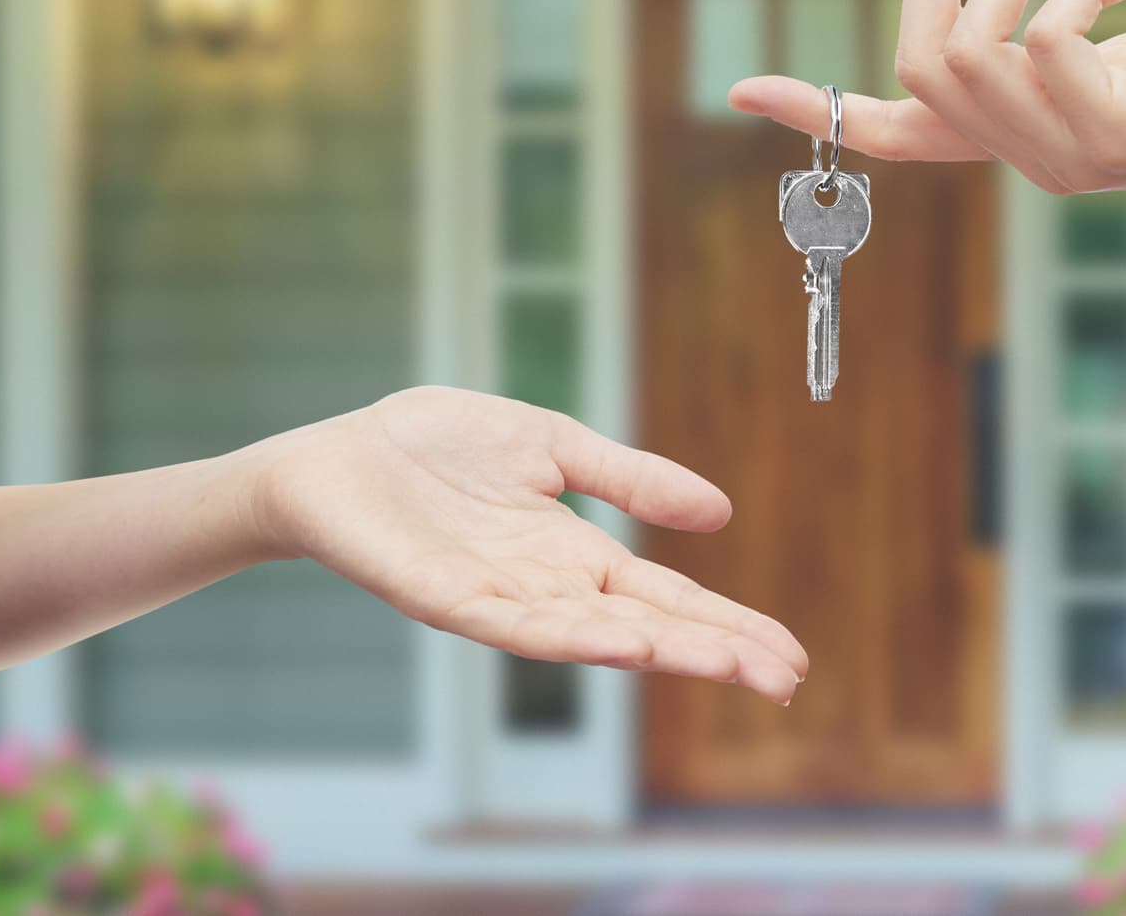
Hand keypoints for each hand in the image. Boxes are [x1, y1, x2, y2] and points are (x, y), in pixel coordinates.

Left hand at [239, 386, 807, 703]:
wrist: (336, 456)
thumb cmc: (436, 448)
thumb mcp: (554, 446)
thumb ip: (629, 479)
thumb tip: (720, 512)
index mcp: (576, 555)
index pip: (668, 598)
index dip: (727, 625)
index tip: (789, 655)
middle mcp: (547, 589)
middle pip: (647, 628)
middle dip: (715, 652)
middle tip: (785, 679)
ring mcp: (499, 600)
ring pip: (592, 638)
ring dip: (659, 652)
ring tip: (722, 664)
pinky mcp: (445, 598)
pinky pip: (515, 626)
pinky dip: (571, 636)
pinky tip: (620, 642)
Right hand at [729, 0, 1125, 214]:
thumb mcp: (1109, 61)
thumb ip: (1043, 49)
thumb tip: (1000, 19)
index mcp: (1013, 141)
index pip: (894, 137)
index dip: (815, 110)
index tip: (739, 93)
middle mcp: (1027, 161)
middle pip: (918, 66)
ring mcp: (1068, 157)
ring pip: (973, 55)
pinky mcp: (1118, 135)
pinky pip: (1044, 46)